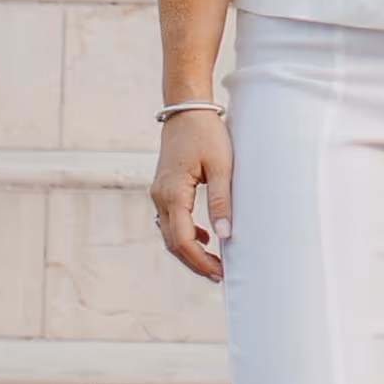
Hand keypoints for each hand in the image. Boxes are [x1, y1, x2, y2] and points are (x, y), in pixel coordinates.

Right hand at [151, 106, 233, 279]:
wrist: (187, 109)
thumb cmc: (206, 133)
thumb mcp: (221, 165)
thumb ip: (221, 200)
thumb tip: (224, 236)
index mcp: (172, 193)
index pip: (183, 240)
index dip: (200, 261)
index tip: (221, 272)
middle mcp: (160, 196)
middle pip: (173, 243)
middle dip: (195, 262)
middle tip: (220, 274)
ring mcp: (159, 193)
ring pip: (170, 233)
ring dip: (190, 250)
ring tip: (214, 262)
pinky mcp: (164, 188)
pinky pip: (171, 220)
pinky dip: (185, 234)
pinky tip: (205, 236)